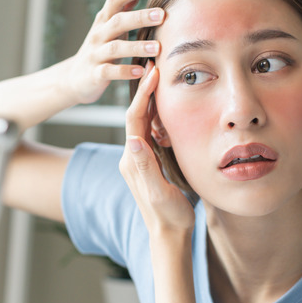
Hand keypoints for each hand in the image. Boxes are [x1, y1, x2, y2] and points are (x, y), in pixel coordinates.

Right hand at [64, 0, 164, 104]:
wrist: (74, 78)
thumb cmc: (100, 47)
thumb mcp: (109, 23)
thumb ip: (123, 3)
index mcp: (104, 19)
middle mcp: (99, 34)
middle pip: (118, 21)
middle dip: (140, 17)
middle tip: (162, 15)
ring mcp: (96, 54)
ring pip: (115, 48)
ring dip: (137, 46)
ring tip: (157, 48)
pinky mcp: (95, 74)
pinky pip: (109, 72)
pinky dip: (125, 71)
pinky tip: (141, 71)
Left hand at [119, 62, 194, 235]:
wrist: (169, 236)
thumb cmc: (168, 217)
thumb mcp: (158, 192)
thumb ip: (145, 167)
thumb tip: (134, 139)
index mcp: (133, 161)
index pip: (135, 119)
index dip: (144, 94)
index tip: (153, 73)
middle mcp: (133, 157)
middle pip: (136, 116)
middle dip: (145, 91)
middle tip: (155, 66)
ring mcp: (140, 160)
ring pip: (144, 123)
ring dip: (151, 101)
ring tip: (161, 80)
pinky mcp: (149, 163)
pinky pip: (152, 134)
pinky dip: (159, 117)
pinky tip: (168, 108)